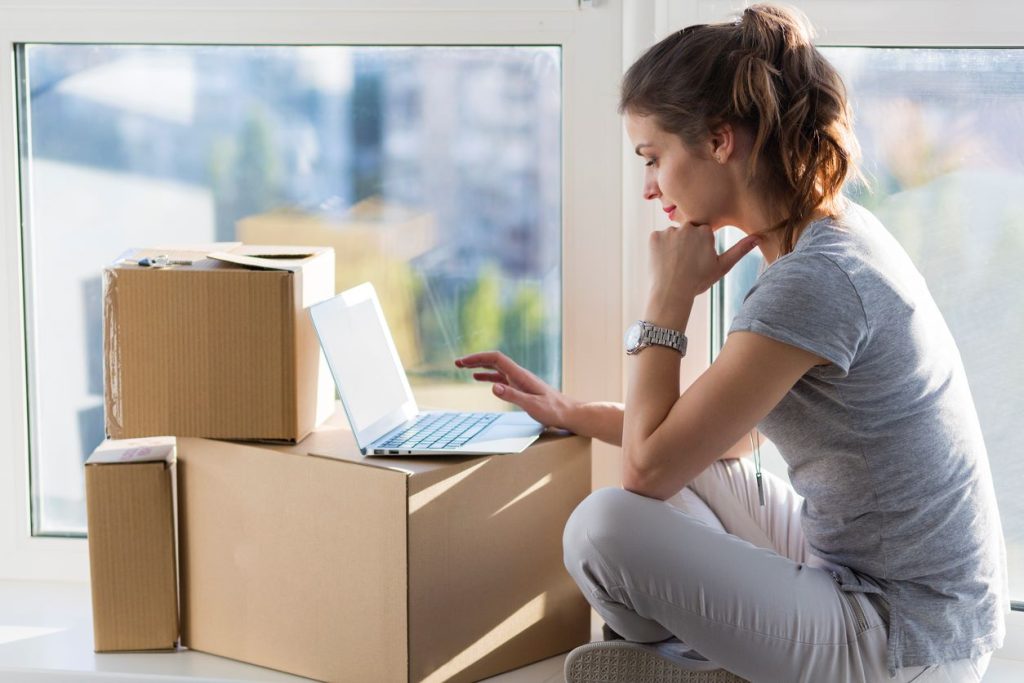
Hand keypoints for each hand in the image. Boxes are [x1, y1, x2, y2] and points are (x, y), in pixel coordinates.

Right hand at [454, 351, 575, 429]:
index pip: (496, 359)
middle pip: (494, 361)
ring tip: (464, 368)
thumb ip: (512, 396)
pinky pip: (501, 378)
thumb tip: (493, 387)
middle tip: (457, 362)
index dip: (478, 358)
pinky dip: (488, 376)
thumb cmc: (554, 411)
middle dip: (475, 360)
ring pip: (496, 368)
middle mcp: (519, 374)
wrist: (569, 413)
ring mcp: (520, 380)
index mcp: (521, 375)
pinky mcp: (521, 387)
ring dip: (479, 366)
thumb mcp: (532, 405)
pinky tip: (480, 379)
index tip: (464, 362)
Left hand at [648, 222, 759, 308]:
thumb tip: (758, 237)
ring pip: (672, 235)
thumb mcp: (722, 266)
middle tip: (684, 263)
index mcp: (705, 232)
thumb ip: (740, 250)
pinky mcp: (654, 236)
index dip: (699, 247)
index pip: (702, 233)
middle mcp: (687, 227)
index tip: (696, 260)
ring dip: (672, 246)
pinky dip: (659, 248)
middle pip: (687, 232)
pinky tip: (663, 262)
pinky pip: (657, 239)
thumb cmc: (698, 281)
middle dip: (686, 244)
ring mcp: (669, 231)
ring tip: (673, 264)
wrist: (672, 293)